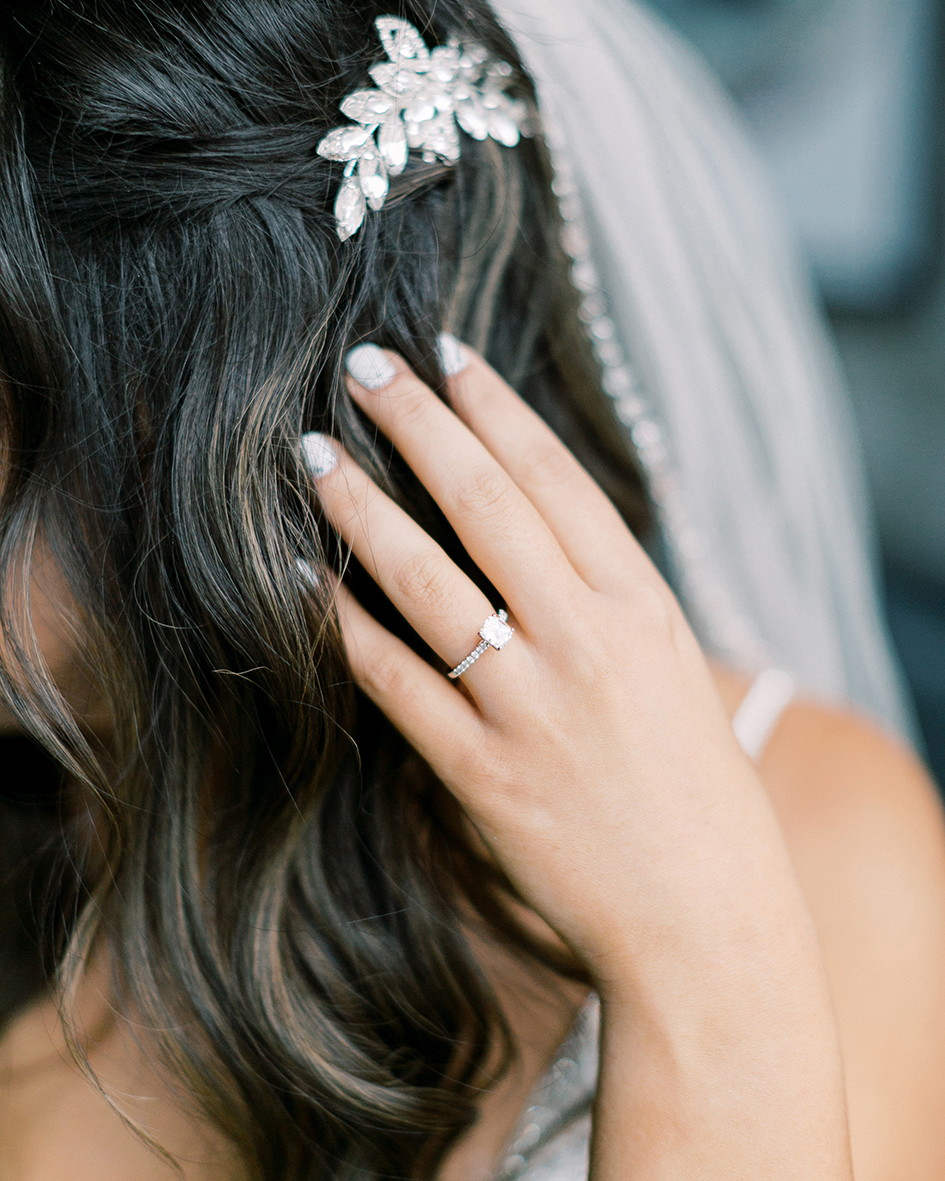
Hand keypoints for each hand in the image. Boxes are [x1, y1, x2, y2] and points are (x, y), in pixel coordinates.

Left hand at [306, 341, 799, 991]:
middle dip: (419, 425)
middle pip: (485, 505)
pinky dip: (342, 628)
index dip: (495, 409)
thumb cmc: (697, 791)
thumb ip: (608, 599)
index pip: (556, 479)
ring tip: (313, 453)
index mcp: (643, 606)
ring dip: (361, 507)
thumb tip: (540, 526)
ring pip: (425, 580)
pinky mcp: (482, 774)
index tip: (448, 356)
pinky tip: (300, 581)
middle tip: (363, 366)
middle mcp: (586, 641)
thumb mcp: (673, 671)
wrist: (708, 921)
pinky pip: (396, 683)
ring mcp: (531, 706)